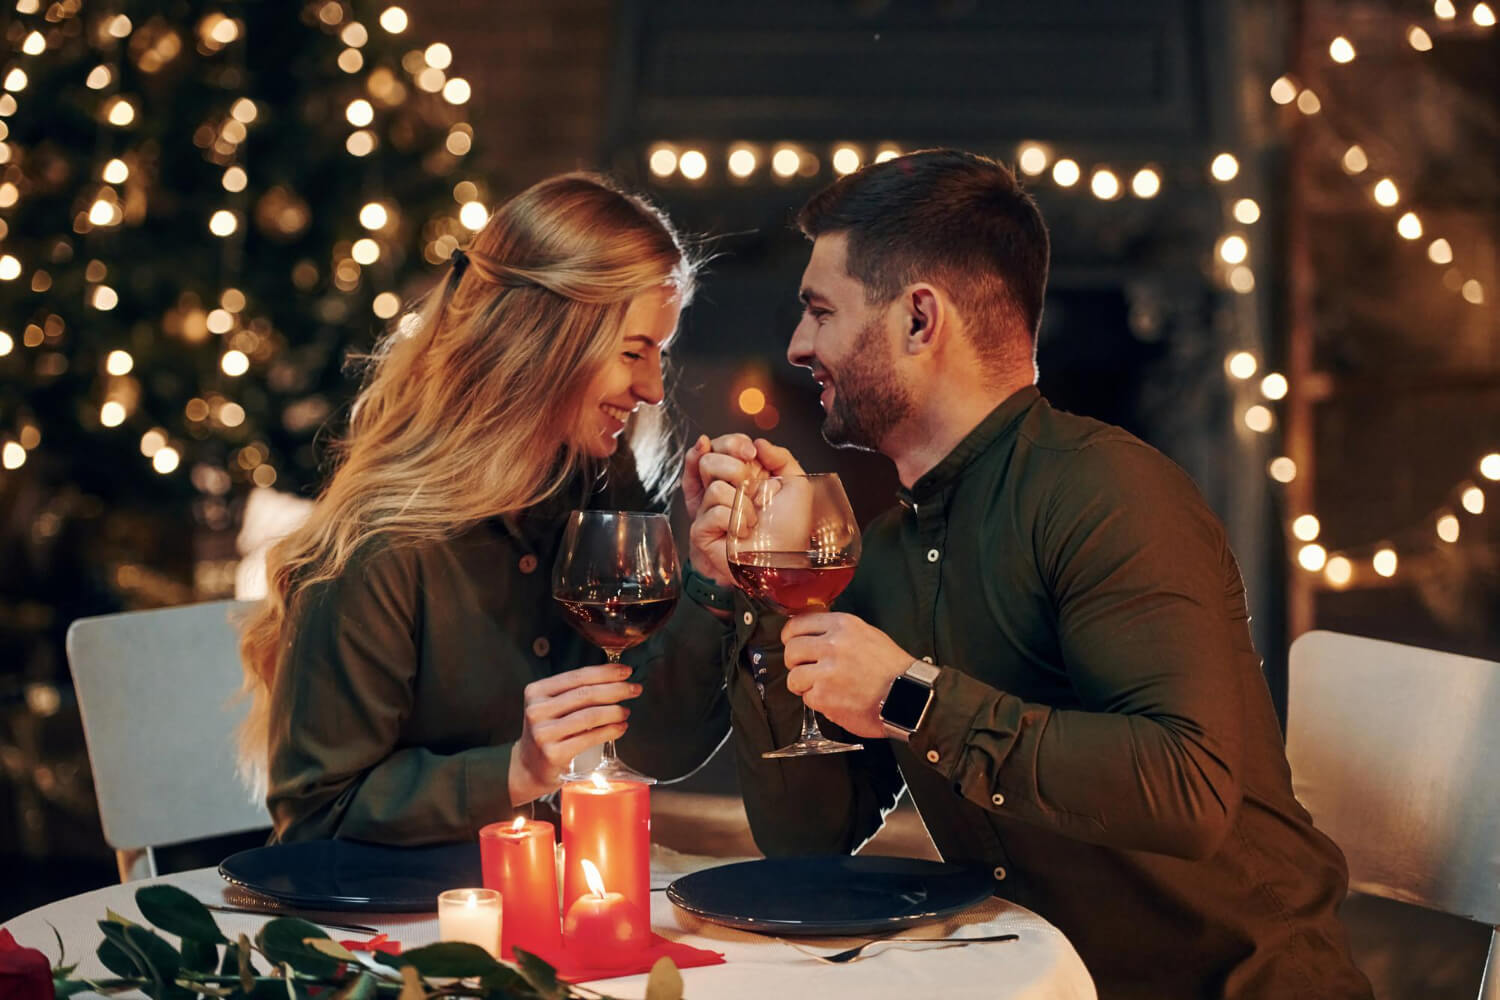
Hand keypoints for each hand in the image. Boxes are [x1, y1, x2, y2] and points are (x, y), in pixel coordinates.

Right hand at [508, 664, 640, 803]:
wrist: (529, 767)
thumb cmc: (549, 731)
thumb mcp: (553, 706)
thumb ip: (575, 692)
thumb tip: (616, 679)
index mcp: (536, 691)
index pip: (577, 676)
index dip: (606, 672)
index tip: (626, 671)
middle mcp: (536, 710)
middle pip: (586, 694)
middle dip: (616, 689)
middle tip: (635, 689)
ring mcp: (543, 733)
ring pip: (590, 715)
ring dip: (615, 711)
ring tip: (627, 711)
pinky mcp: (553, 753)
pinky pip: (590, 738)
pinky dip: (610, 730)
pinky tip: (621, 727)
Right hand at [683, 434, 803, 585]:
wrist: (784, 562)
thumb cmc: (790, 530)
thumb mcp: (796, 485)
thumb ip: (780, 457)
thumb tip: (758, 442)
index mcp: (742, 475)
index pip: (723, 446)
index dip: (733, 444)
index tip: (751, 455)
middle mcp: (723, 489)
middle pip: (709, 460)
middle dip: (735, 470)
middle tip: (752, 488)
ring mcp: (710, 510)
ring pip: (714, 487)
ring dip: (742, 504)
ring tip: (752, 519)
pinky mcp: (702, 530)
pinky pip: (715, 511)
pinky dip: (736, 521)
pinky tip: (743, 532)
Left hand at [782, 612, 914, 738]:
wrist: (908, 697)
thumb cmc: (892, 669)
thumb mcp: (868, 635)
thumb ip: (839, 632)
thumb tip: (814, 634)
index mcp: (843, 625)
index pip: (798, 624)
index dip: (791, 636)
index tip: (791, 643)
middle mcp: (832, 645)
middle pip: (791, 650)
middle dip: (794, 662)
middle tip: (805, 669)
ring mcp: (826, 672)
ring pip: (793, 677)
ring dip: (803, 685)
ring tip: (820, 688)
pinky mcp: (824, 697)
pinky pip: (807, 698)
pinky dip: (817, 702)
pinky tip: (834, 700)